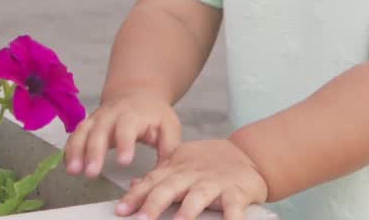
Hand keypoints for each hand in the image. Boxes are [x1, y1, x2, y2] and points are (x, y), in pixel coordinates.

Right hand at [63, 93, 181, 177]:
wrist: (138, 93)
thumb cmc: (155, 115)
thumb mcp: (170, 128)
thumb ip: (168, 150)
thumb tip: (162, 175)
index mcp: (134, 114)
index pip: (127, 127)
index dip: (125, 143)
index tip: (125, 162)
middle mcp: (111, 114)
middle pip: (100, 130)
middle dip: (94, 151)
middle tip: (92, 172)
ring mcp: (97, 117)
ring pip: (83, 131)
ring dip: (76, 150)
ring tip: (74, 171)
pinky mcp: (88, 124)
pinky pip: (75, 135)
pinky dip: (70, 149)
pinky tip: (68, 165)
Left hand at [114, 139, 267, 219]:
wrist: (247, 154)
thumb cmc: (210, 164)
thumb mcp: (181, 165)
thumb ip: (159, 176)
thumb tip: (133, 185)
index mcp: (176, 169)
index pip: (151, 182)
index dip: (135, 196)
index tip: (121, 210)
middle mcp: (192, 175)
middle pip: (169, 188)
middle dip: (153, 204)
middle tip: (140, 219)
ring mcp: (214, 183)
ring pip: (198, 196)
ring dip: (187, 211)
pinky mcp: (237, 192)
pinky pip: (234, 207)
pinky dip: (231, 218)